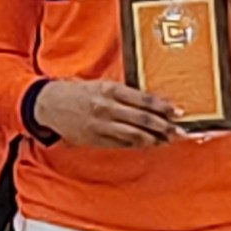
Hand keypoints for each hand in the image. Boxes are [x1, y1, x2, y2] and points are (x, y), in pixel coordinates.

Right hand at [33, 80, 181, 147]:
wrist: (49, 104)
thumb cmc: (78, 92)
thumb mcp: (100, 85)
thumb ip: (123, 94)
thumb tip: (150, 104)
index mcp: (110, 90)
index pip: (143, 100)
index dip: (162, 107)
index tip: (177, 111)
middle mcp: (107, 108)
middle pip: (143, 119)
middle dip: (165, 126)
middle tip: (181, 131)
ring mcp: (102, 126)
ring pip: (135, 135)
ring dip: (155, 139)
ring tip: (168, 140)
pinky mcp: (96, 139)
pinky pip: (122, 144)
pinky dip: (138, 144)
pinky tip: (149, 144)